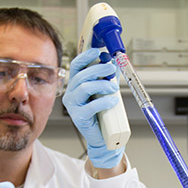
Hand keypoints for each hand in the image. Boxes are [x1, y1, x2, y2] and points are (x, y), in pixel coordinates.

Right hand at [62, 47, 124, 167]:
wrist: (103, 136)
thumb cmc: (103, 112)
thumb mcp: (106, 90)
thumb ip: (108, 76)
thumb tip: (116, 61)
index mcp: (76, 85)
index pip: (76, 66)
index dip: (86, 56)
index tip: (98, 51)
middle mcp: (71, 94)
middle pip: (81, 75)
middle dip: (98, 69)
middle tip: (111, 68)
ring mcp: (73, 106)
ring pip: (85, 88)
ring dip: (102, 84)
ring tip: (114, 87)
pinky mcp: (79, 117)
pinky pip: (90, 106)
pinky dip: (103, 101)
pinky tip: (113, 100)